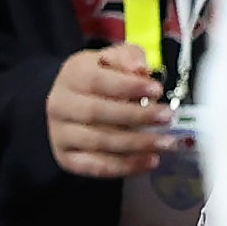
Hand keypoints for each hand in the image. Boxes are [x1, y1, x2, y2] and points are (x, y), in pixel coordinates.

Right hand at [46, 43, 171, 177]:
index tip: (157, 90)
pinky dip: (126, 166)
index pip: (98, 81)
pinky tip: (150, 161)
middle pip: (97, 113)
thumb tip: (141, 69)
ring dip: (136, 144)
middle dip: (136, 116)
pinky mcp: (66, 158)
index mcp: (71, 75)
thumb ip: (127, 58)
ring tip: (165, 143)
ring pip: (99, 142)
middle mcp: (59, 105)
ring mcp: (60, 134)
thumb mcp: (112, 60)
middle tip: (167, 118)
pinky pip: (97, 166)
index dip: (128, 86)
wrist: (69, 103)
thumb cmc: (98, 79)